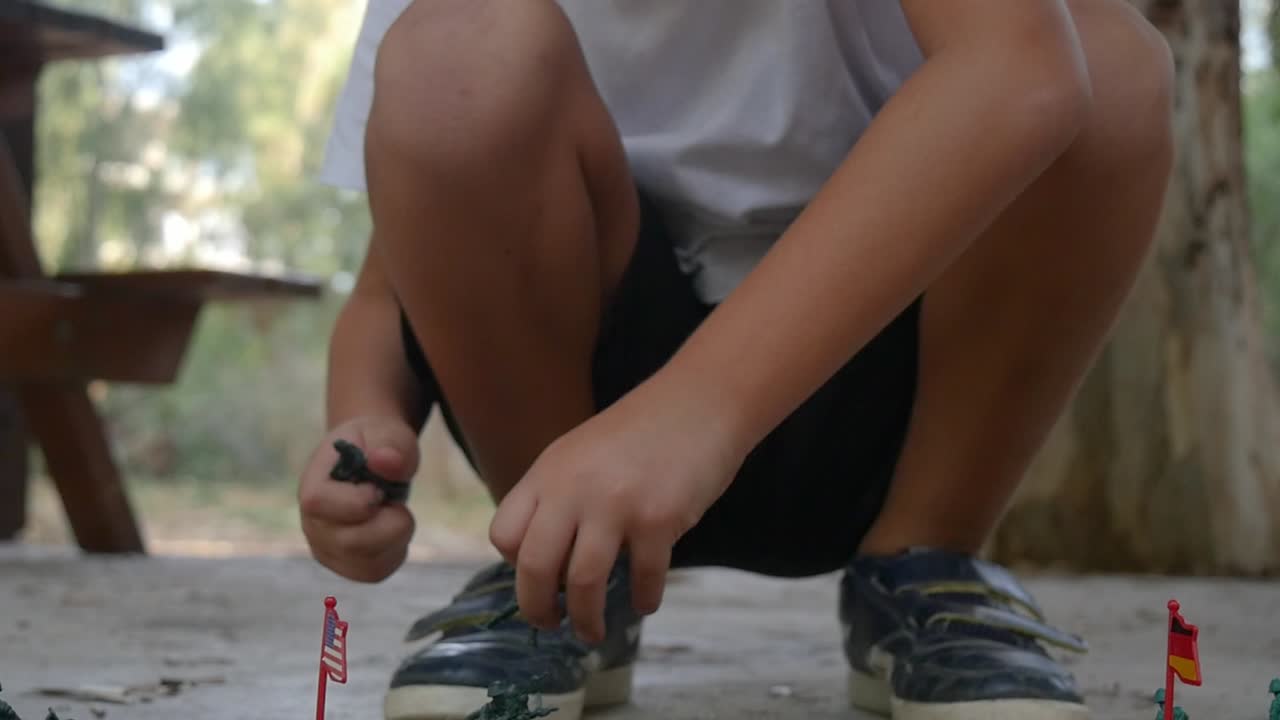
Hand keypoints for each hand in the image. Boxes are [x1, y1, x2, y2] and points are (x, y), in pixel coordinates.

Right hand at [299, 415, 418, 582]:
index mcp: (312, 485)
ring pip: (367, 564)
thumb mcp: (387, 432)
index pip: (319, 504)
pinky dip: (396, 551)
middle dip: (389, 522)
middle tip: (393, 498)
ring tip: (392, 510)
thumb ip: (390, 445)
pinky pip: (376, 571)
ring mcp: (327, 549)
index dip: (357, 501)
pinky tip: (392, 528)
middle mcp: (313, 523)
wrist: (371, 459)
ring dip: (396, 536)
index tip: (378, 489)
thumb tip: (386, 462)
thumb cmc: (376, 444)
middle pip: (350, 543)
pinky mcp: (347, 566)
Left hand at [489, 383, 747, 642]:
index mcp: (548, 473)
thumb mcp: (581, 453)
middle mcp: (572, 489)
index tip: (537, 577)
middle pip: (534, 568)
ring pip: (583, 584)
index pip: (504, 534)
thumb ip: (560, 496)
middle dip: (538, 609)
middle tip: (551, 624)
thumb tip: (549, 559)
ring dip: (587, 620)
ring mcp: (614, 504)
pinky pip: (642, 579)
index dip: (515, 565)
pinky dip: (643, 600)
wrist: (699, 402)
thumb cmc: (642, 431)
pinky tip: (645, 601)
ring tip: (593, 631)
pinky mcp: (657, 519)